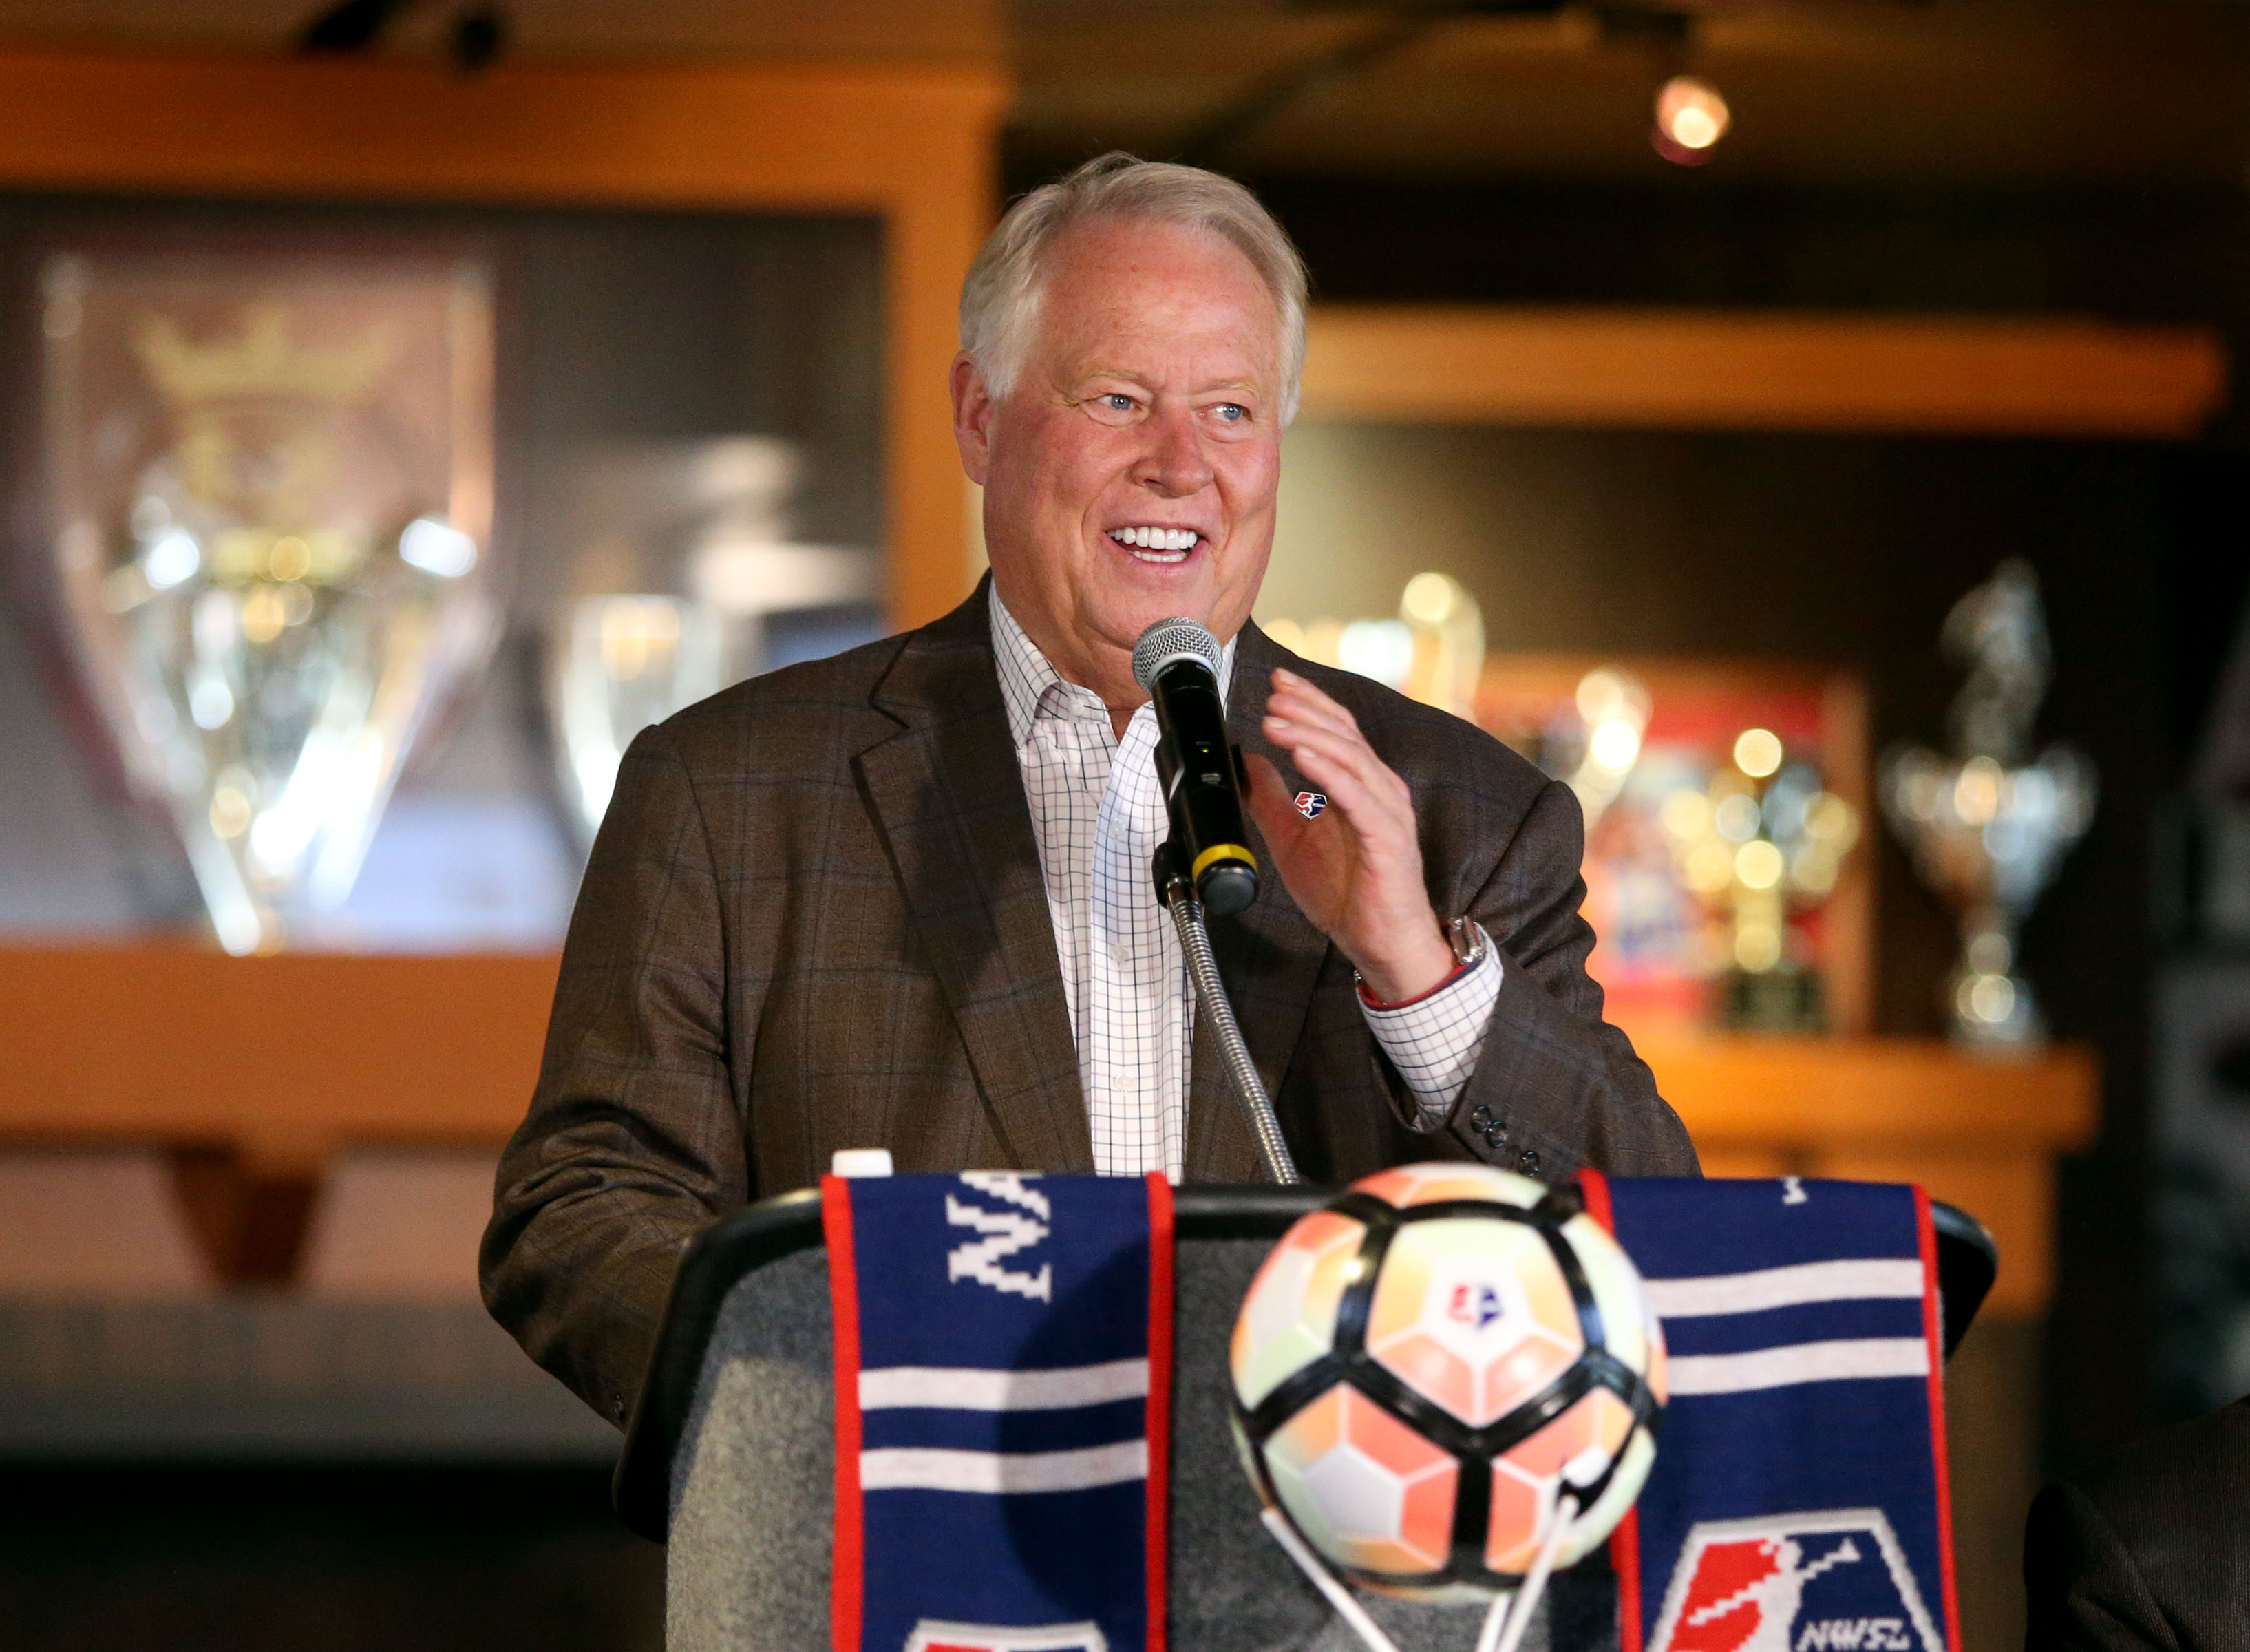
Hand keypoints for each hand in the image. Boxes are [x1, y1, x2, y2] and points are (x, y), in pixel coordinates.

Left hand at [1244, 668, 1455, 1002]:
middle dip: (1306, 709)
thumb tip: (1247, 763)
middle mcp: (1379, 790)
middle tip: (1272, 693)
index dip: (1309, 702)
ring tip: (1274, 720)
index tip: (1277, 682)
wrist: (1380, 942)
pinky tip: (1302, 755)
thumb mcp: (1292, 839)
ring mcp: (1387, 812)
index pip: (1338, 730)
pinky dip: (1328, 772)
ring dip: (1310, 733)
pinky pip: (1357, 796)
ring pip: (1349, 757)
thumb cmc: (1348, 894)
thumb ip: (1271, 800)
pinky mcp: (1387, 838)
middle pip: (1344, 734)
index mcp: (1361, 786)